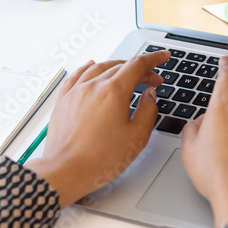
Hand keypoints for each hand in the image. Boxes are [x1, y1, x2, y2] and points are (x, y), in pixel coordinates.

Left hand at [25, 50, 168, 206]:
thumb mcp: (136, 137)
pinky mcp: (64, 100)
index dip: (154, 59)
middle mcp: (93, 86)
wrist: (66, 171)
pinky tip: (91, 65)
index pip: (138, 65)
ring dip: (117, 67)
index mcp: (113, 92)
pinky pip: (77, 75)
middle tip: (152, 79)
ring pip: (99, 67)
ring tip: (128, 74)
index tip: (163, 57)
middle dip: (140, 69)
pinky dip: (89, 67)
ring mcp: (76, 91)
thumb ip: (148, 111)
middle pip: (120, 66)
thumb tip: (149, 95)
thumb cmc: (99, 159)